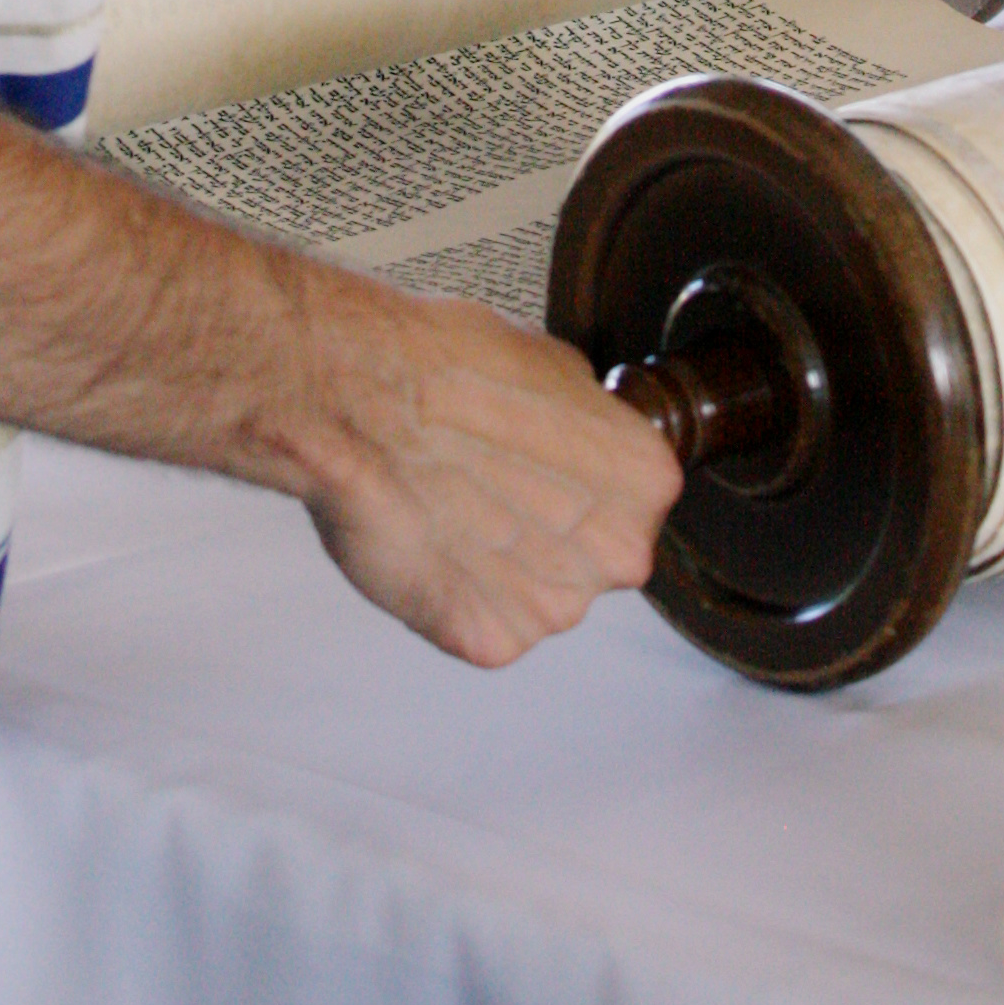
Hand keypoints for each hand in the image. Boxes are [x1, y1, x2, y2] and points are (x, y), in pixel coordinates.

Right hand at [299, 278, 680, 667]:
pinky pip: (484, 625)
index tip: (539, 466)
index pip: (635, 498)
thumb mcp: (550, 362)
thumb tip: (584, 439)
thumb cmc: (441, 368)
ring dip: (500, 568)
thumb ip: (588, 424)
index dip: (578, 480)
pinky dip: (455, 597)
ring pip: (538, 596)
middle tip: (488, 488)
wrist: (356, 401)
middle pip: (593, 556)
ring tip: (448, 509)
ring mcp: (556, 607)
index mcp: (647, 480)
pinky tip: (427, 543)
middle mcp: (619, 554)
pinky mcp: (492, 641)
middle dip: (547, 531)